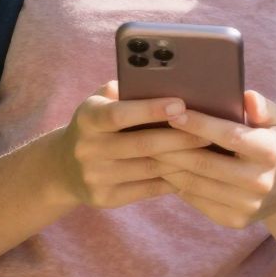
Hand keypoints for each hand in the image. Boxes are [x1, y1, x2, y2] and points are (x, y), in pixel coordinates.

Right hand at [55, 82, 209, 209]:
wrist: (63, 168)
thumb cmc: (99, 124)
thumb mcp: (102, 102)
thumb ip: (128, 89)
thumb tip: (170, 78)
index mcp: (87, 119)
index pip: (119, 114)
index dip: (150, 109)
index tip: (181, 103)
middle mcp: (87, 149)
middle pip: (143, 144)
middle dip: (181, 137)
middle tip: (213, 131)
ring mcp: (94, 177)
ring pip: (151, 168)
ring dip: (185, 160)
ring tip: (212, 150)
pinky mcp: (105, 199)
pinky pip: (149, 189)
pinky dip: (174, 180)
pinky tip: (196, 171)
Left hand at [149, 90, 275, 230]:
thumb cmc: (272, 145)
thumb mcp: (274, 123)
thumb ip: (261, 107)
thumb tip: (245, 96)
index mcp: (270, 151)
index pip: (229, 135)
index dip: (199, 125)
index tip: (173, 113)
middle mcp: (260, 180)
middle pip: (204, 163)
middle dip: (172, 147)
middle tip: (147, 133)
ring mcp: (247, 204)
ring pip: (194, 183)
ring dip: (168, 167)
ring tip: (149, 151)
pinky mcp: (234, 220)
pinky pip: (196, 200)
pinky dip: (177, 184)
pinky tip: (164, 171)